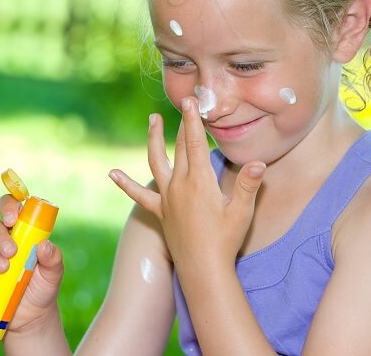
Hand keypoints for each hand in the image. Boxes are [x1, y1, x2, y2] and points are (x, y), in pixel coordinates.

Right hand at [0, 194, 63, 332]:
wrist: (30, 316)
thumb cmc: (43, 287)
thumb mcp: (54, 273)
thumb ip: (53, 259)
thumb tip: (45, 245)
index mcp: (25, 231)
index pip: (14, 208)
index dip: (10, 207)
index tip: (12, 220)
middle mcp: (6, 239)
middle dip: (0, 236)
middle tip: (12, 252)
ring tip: (3, 268)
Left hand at [109, 97, 265, 269]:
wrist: (203, 270)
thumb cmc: (225, 241)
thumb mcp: (241, 212)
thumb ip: (247, 185)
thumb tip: (258, 162)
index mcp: (199, 182)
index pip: (194, 143)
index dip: (192, 120)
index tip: (190, 100)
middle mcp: (180, 185)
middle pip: (178, 148)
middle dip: (179, 124)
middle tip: (180, 103)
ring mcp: (167, 198)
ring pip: (156, 162)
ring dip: (154, 140)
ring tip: (152, 121)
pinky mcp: (160, 212)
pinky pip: (139, 195)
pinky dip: (125, 183)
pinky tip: (111, 173)